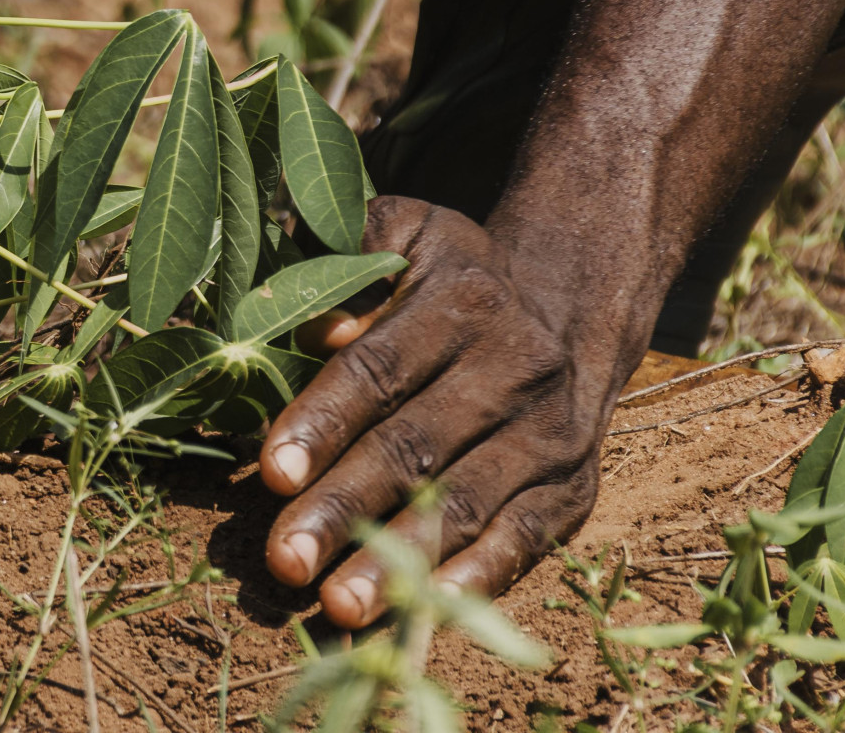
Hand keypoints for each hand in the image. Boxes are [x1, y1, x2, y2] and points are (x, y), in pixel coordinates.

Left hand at [260, 196, 638, 625]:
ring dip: (400, 559)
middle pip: (416, 447)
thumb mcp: (409, 235)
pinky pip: (524, 541)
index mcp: (463, 302)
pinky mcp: (572, 488)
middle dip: (345, 507)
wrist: (569, 310)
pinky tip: (427, 609)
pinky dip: (477, 579)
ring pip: (465, 505)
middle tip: (285, 560)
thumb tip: (316, 325)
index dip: (324, 421)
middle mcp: (516, 368)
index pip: (381, 369)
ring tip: (338, 606)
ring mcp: (550, 434)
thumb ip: (354, 259)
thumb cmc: (452, 282)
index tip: (271, 470)